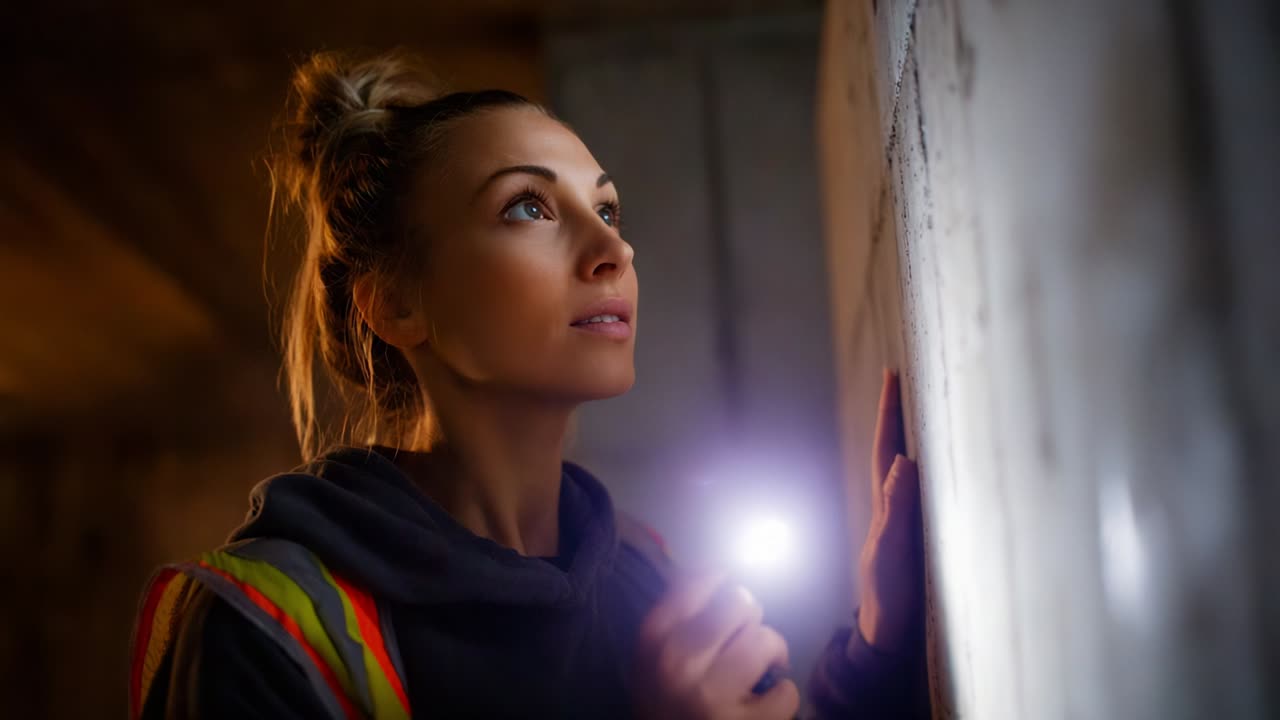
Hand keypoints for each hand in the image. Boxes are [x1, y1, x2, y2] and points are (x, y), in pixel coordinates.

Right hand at [633, 573, 799, 719]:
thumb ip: (680, 618)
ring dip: (772, 654)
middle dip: (751, 618)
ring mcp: (710, 697)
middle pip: (739, 602)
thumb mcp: (654, 659)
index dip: (722, 584)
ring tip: (762, 670)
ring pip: (765, 641)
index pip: (698, 580)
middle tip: (745, 639)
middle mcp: (677, 662)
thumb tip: (724, 573)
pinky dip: (783, 697)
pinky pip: (786, 692)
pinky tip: (765, 705)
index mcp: (653, 638)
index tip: (725, 602)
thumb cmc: (666, 704)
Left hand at [856, 369, 923, 653]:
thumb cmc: (888, 598)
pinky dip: (934, 471)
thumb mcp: (891, 552)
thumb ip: (897, 509)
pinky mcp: (924, 538)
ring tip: (927, 404)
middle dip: (901, 414)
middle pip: (899, 451)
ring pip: (914, 469)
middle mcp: (897, 507)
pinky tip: (946, 462)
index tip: (891, 374)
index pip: (888, 449)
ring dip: (917, 437)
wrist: (891, 638)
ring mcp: (909, 522)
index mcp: (887, 506)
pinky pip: (928, 493)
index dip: (889, 413)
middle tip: (906, 376)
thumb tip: (903, 461)